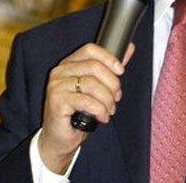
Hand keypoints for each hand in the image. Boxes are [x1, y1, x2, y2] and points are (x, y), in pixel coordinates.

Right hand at [38, 43, 134, 173]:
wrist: (59, 138)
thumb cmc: (78, 112)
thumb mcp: (97, 87)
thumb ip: (110, 68)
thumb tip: (129, 48)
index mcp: (69, 64)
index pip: (90, 49)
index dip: (108, 58)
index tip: (121, 71)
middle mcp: (60, 71)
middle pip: (94, 67)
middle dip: (112, 84)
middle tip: (117, 98)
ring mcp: (56, 86)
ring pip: (92, 84)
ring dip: (107, 99)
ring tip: (109, 110)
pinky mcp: (57, 101)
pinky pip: (86, 101)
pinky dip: (100, 110)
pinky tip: (102, 117)